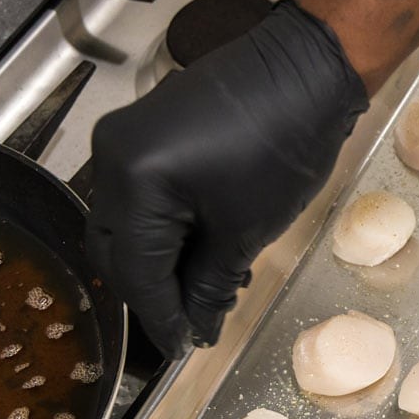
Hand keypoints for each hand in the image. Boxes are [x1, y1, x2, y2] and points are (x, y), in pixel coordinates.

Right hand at [87, 0, 367, 356]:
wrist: (306, 71)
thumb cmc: (285, 141)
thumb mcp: (247, 229)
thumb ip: (210, 283)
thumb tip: (196, 324)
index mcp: (134, 181)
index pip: (136, 272)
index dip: (160, 317)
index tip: (182, 348)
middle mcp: (113, 158)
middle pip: (117, 250)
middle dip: (152, 292)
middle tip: (189, 325)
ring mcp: (125, 141)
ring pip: (126, 226)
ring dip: (159, 263)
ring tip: (203, 294)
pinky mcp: (146, 134)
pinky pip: (140, 197)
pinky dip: (164, 232)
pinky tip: (199, 255)